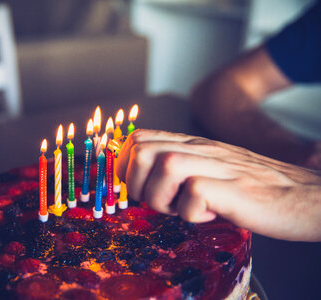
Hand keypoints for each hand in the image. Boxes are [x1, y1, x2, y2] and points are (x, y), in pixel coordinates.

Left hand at [116, 129, 320, 241]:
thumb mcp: (211, 168)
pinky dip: (192, 214)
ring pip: (164, 166)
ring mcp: (217, 166)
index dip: (122, 164)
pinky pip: (193, 196)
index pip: (139, 138)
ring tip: (181, 209)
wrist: (303, 196)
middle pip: (142, 150)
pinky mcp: (232, 189)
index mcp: (192, 144)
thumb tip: (142, 180)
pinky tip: (208, 216)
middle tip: (156, 202)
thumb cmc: (253, 187)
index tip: (132, 186)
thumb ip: (181, 167)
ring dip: (161, 198)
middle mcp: (201, 149)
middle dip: (135, 184)